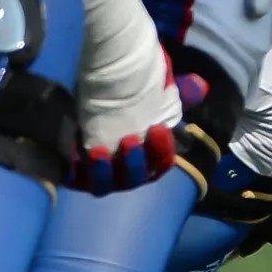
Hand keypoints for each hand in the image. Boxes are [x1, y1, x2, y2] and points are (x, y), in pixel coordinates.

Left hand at [76, 73, 205, 191]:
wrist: (88, 91)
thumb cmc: (127, 95)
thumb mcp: (153, 88)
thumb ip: (177, 89)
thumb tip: (199, 86)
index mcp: (148, 156)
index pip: (161, 163)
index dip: (162, 151)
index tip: (158, 129)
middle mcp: (125, 170)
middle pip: (134, 179)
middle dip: (134, 163)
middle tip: (130, 140)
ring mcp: (98, 174)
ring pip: (103, 185)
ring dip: (104, 172)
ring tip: (99, 151)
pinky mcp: (72, 171)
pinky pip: (73, 178)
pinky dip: (75, 170)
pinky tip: (75, 151)